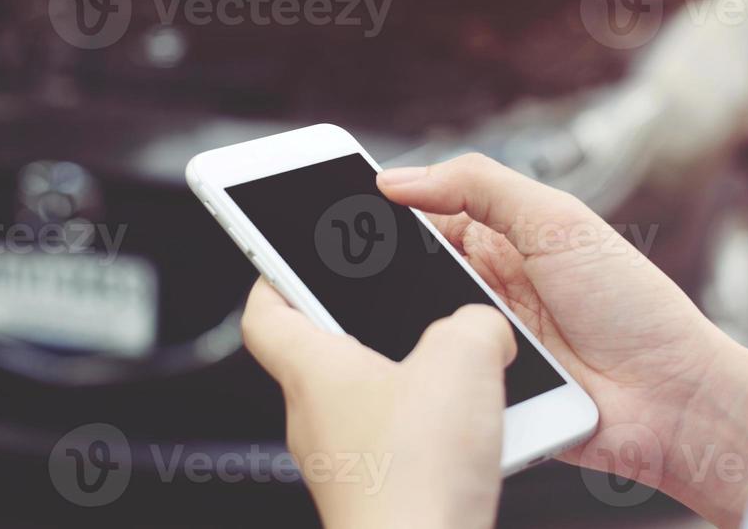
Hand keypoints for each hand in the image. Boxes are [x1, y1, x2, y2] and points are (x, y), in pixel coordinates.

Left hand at [241, 278, 515, 528]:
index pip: (264, 310)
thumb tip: (483, 329)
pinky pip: (401, 445)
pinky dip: (434, 430)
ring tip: (461, 370)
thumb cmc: (415, 479)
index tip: (286, 252)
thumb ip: (474, 322)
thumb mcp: (464, 358)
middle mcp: (316, 417)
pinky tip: (477, 431)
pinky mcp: (377, 494)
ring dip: (412, 381)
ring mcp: (344, 462)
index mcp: (313, 369)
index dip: (271, 273)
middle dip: (367, 325)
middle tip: (400, 301)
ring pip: (371, 400)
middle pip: (326, 352)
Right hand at [377, 154, 747, 527]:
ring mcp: (480, 346)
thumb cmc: (631, 302)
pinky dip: (422, 379)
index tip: (338, 212)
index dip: (381, 217)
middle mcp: (482, 291)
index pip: (419, 220)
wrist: (672, 398)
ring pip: (411, 333)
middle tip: (347, 271)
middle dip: (376, 276)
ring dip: (398, 330)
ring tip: (387, 322)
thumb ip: (478, 185)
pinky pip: (433, 385)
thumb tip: (396, 178)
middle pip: (403, 277)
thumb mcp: (556, 219)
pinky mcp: (481, 398)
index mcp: (498, 240)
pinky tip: (417, 372)